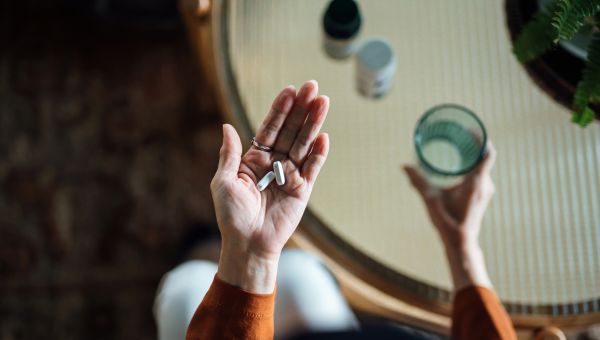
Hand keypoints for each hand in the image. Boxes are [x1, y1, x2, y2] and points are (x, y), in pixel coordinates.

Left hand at [210, 81, 328, 292]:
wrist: (247, 243)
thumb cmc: (231, 215)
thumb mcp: (223, 182)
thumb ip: (230, 154)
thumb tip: (228, 126)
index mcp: (254, 159)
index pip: (269, 128)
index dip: (280, 109)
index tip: (289, 90)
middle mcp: (273, 163)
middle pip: (290, 130)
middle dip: (301, 109)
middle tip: (313, 87)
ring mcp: (289, 175)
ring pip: (303, 144)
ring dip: (313, 123)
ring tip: (323, 102)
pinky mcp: (302, 190)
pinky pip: (312, 168)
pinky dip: (318, 153)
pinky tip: (324, 136)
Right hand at [403, 142, 496, 289]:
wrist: (460, 242)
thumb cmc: (447, 221)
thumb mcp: (430, 199)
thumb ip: (418, 181)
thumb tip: (404, 165)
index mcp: (476, 182)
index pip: (487, 153)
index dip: (481, 138)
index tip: (470, 129)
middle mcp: (485, 184)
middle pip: (484, 157)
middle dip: (473, 144)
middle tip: (459, 134)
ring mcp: (485, 191)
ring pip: (483, 166)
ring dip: (473, 156)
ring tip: (459, 146)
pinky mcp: (481, 196)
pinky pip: (480, 174)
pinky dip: (472, 166)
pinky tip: (460, 165)